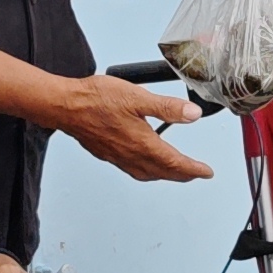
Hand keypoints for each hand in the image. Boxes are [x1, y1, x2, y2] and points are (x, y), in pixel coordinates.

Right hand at [53, 73, 214, 185]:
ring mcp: (118, 157)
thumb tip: (192, 114)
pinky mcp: (108, 155)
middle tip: (197, 174)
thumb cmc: (96, 100)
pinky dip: (147, 171)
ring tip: (176, 172)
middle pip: (164, 173)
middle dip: (183, 175)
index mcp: (143, 143)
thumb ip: (167, 107)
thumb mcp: (137, 97)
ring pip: (148, 174)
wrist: (65, 106)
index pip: (175, 163)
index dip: (194, 169)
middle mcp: (131, 155)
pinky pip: (133, 170)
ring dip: (165, 175)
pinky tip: (146, 163)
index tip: (206, 172)